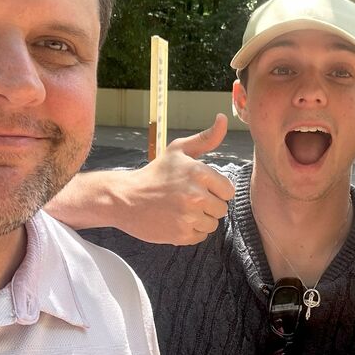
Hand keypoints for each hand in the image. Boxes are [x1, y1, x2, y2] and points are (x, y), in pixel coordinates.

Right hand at [47, 114, 235, 243]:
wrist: (126, 198)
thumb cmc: (155, 173)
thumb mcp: (178, 150)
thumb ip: (205, 138)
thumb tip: (223, 119)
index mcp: (198, 173)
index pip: (228, 190)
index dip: (216, 190)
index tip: (201, 188)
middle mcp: (195, 195)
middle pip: (221, 208)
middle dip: (209, 205)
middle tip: (189, 199)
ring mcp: (188, 217)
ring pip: (212, 224)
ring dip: (201, 219)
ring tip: (182, 210)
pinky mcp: (181, 234)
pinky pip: (200, 236)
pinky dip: (191, 231)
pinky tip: (177, 220)